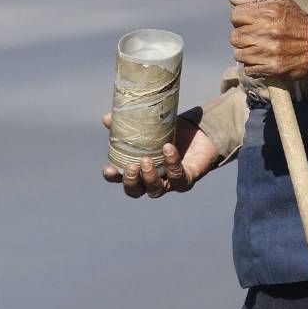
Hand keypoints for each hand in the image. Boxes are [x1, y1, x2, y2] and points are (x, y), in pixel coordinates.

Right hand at [101, 113, 218, 198]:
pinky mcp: (187, 180)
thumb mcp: (149, 125)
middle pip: (136, 191)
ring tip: (147, 160)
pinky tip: (168, 149)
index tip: (108, 169)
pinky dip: (172, 164)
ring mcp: (169, 182)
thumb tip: (107, 117)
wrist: (200, 133)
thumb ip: (128, 122)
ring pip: (156, 190)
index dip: (113, 177)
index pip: (121, 179)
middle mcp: (152, 180)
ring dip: (149, 178)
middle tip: (132, 167)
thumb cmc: (170, 132)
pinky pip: (178, 177)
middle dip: (131, 182)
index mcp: (140, 169)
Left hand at [229, 0, 307, 80]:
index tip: (249, 22)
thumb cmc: (297, 21)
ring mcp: (268, 51)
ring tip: (258, 48)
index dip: (240, 19)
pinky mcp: (271, 68)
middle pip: (234, 36)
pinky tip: (263, 59)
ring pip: (239, 54)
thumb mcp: (281, 0)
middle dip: (242, 36)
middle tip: (254, 36)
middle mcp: (267, 32)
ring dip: (246, 52)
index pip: (235, 15)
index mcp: (268, 13)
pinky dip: (253, 66)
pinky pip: (248, 69)